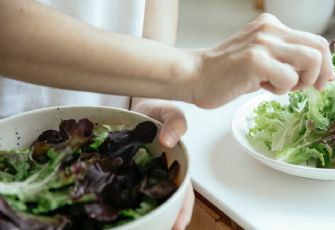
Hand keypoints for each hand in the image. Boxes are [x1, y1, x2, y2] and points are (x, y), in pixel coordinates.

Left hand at [131, 99, 193, 229]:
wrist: (134, 106)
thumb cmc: (156, 111)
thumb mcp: (169, 112)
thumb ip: (175, 122)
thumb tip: (169, 141)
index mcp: (174, 166)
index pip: (183, 192)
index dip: (182, 209)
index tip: (178, 225)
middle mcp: (157, 175)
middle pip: (164, 203)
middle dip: (163, 219)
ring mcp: (139, 176)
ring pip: (143, 201)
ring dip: (143, 215)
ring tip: (135, 227)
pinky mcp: (123, 174)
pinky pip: (122, 190)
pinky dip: (120, 202)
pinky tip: (112, 211)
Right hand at [189, 13, 334, 108]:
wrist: (196, 75)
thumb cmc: (227, 73)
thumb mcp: (261, 58)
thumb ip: (284, 59)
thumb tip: (314, 73)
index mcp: (272, 26)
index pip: (315, 41)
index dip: (326, 64)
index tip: (321, 82)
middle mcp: (270, 29)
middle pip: (320, 48)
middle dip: (322, 74)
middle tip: (312, 89)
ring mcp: (263, 43)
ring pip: (311, 60)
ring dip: (303, 81)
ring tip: (282, 87)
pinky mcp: (255, 60)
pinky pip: (289, 78)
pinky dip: (281, 90)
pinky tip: (262, 88)